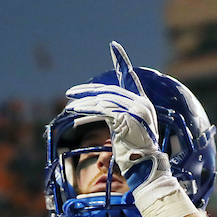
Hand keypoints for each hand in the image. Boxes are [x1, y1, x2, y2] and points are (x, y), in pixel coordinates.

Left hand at [63, 42, 166, 191]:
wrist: (146, 171)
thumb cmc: (135, 157)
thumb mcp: (126, 132)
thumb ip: (118, 117)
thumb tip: (104, 110)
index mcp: (143, 104)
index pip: (130, 78)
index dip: (122, 61)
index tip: (114, 46)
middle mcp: (141, 104)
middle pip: (110, 91)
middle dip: (88, 91)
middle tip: (70, 92)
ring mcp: (136, 111)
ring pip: (104, 100)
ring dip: (84, 102)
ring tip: (69, 105)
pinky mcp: (127, 119)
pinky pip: (103, 110)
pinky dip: (87, 109)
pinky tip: (75, 111)